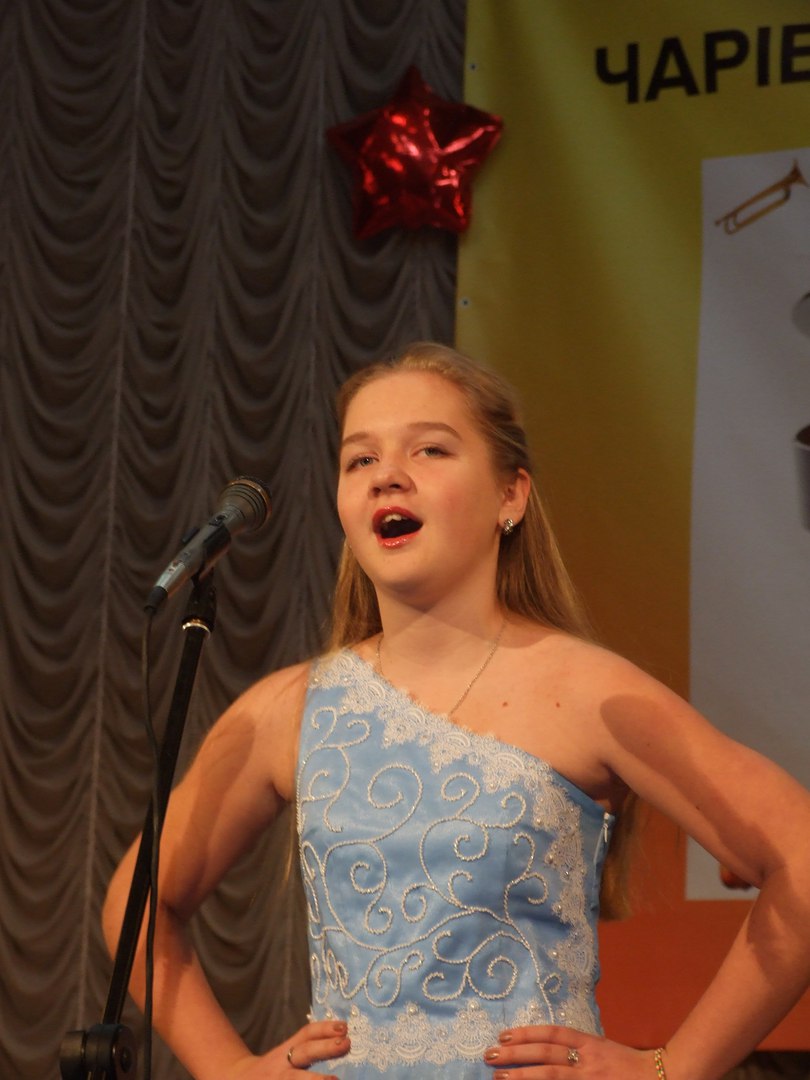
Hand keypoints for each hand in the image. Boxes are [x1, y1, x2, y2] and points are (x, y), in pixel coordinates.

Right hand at [226, 1019, 350, 1078]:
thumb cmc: (270, 1072)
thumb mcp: (284, 1057)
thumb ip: (308, 1048)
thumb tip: (343, 1039)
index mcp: (285, 1053)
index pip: (306, 1035)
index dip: (324, 1029)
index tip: (344, 1027)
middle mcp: (281, 1067)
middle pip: (304, 1053)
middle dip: (324, 1048)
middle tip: (345, 1044)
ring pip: (297, 1079)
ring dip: (315, 1079)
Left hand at [483, 1024, 658, 1077]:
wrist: (663, 1079)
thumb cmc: (630, 1066)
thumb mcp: (603, 1049)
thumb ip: (578, 1048)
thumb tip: (544, 1047)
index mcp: (591, 1044)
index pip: (552, 1035)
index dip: (526, 1033)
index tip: (504, 1034)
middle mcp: (588, 1062)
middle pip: (546, 1055)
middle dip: (516, 1054)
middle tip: (490, 1055)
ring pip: (551, 1077)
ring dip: (523, 1077)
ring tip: (499, 1078)